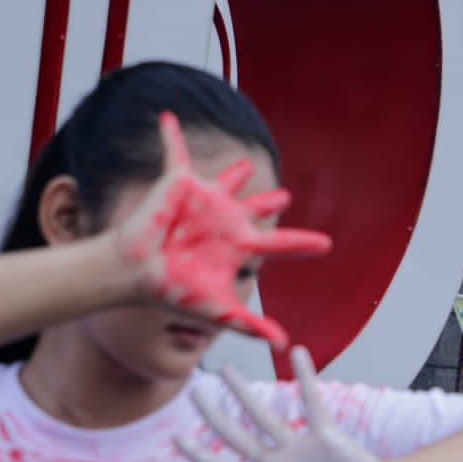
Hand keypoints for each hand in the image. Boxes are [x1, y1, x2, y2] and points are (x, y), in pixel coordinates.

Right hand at [116, 112, 332, 348]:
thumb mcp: (218, 311)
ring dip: (235, 172)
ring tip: (246, 164)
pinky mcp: (178, 184)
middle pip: (256, 210)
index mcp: (238, 247)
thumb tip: (284, 344)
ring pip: (226, 182)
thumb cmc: (174, 293)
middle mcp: (225, 222)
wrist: (136, 275)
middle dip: (270, 203)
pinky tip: (166, 117)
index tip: (325, 245)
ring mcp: (203, 202)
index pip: (279, 245)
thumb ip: (251, 326)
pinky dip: (169, 134)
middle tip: (286, 197)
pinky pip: (173, 152)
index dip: (303, 244)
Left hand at [175, 346, 396, 461]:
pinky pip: (312, 401)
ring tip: (226, 371)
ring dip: (248, 395)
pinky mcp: (327, 434)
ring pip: (267, 417)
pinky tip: (295, 353)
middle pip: (239, 438)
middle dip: (215, 419)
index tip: (176, 439)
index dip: (203, 459)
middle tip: (192, 394)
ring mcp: (301, 448)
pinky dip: (304, 378)